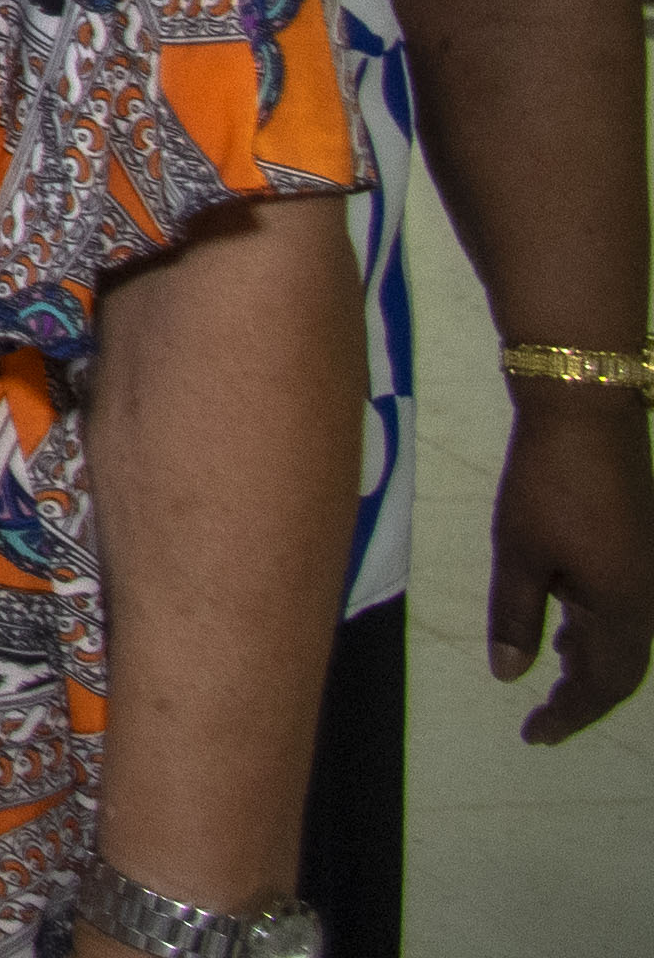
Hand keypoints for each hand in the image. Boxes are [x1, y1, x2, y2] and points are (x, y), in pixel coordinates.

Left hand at [491, 396, 653, 742]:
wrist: (589, 414)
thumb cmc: (547, 484)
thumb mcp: (519, 554)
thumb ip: (515, 618)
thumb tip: (510, 675)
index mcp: (623, 609)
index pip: (601, 684)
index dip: (569, 715)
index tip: (534, 736)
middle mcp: (651, 598)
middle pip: (623, 670)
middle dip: (583, 696)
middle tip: (543, 719)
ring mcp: (653, 571)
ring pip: (629, 638)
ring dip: (593, 661)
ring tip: (553, 668)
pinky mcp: (646, 546)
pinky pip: (630, 609)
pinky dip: (600, 628)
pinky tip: (570, 620)